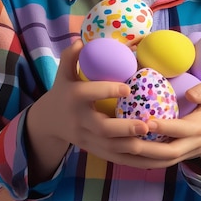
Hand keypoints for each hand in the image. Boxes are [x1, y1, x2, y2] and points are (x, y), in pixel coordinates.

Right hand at [25, 40, 153, 182]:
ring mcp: (87, 139)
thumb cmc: (62, 91)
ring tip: (152, 140)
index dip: (107, 91)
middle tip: (146, 125)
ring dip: (132, 147)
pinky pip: (115, 158)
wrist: (48, 122)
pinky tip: (151, 157)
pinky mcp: (94, 150)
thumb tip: (80, 40)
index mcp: (73, 98)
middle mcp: (80, 121)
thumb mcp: (62, 74)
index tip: (127, 88)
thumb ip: (70, 57)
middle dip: (124, 129)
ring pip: (110, 148)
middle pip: (102, 129)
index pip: (89, 94)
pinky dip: (132, 160)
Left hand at [133, 81, 200, 179]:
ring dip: (141, 158)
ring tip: (121, 147)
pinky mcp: (176, 158)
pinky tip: (124, 153)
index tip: (148, 121)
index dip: (165, 127)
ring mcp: (184, 154)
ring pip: (161, 162)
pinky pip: (158, 163)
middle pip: (169, 152)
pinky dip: (141, 162)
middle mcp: (192, 145)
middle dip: (147, 148)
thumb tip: (190, 94)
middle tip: (127, 138)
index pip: (182, 130)